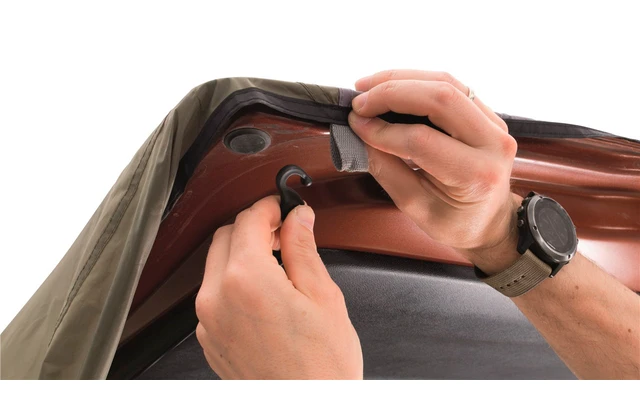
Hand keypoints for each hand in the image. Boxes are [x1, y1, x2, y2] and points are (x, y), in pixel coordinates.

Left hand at [194, 196, 362, 378]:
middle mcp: (217, 298)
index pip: (248, 220)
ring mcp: (208, 321)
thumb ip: (304, 249)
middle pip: (225, 236)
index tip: (284, 208)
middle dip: (253, 227)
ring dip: (241, 253)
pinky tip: (263, 292)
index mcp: (247, 280)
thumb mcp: (323, 297)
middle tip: (283, 233)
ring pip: (215, 264)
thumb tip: (298, 218)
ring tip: (277, 263)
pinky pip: (213, 294)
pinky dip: (233, 281)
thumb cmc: (321, 368)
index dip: (270, 207)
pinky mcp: (210, 338)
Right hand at [348, 70, 520, 272]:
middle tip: (358, 101)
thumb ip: (386, 168)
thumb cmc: (454, 221)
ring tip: (367, 86)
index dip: (383, 130)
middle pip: (441, 97)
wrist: (489, 221)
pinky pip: (451, 86)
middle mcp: (492, 143)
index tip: (356, 125)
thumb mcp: (415, 207)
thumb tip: (361, 132)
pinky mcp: (486, 113)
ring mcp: (494, 123)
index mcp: (476, 175)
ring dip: (402, 79)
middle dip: (392, 92)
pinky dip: (416, 82)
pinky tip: (390, 87)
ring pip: (446, 83)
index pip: (422, 140)